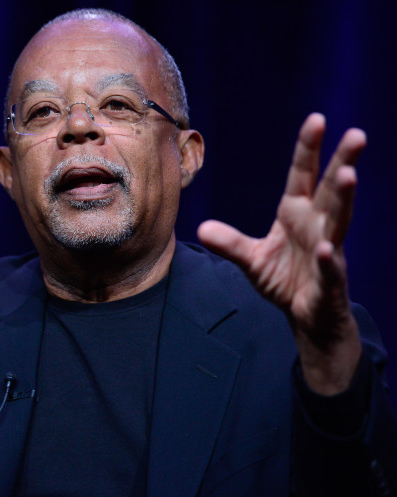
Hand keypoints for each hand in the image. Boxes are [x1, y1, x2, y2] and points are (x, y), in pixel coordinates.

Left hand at [197, 113, 365, 394]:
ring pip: (338, 220)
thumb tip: (201, 229)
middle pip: (331, 189)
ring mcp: (328, 251)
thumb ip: (230, 243)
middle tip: (356, 134)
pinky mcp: (330, 279)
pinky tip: (326, 247)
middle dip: (343, 161)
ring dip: (344, 199)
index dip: (309, 149)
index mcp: (296, 214)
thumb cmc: (284, 279)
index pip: (303, 175)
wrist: (306, 315)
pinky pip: (329, 266)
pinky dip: (327, 257)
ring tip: (349, 175)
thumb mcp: (251, 259)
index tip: (317, 120)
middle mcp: (316, 225)